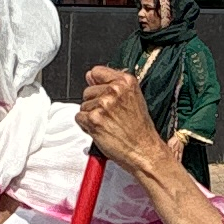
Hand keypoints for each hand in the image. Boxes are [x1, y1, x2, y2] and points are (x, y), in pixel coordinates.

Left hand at [79, 65, 169, 179]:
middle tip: (109, 116)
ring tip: (107, 124)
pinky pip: (79, 118)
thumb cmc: (140, 130)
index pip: (96, 71)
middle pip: (87, 91)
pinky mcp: (94, 119)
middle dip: (94, 103)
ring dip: (91, 116)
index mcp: (126, 82)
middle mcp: (115, 90)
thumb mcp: (134, 99)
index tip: (103, 94)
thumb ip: (113, 85)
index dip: (97, 84)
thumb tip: (91, 76)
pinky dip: (86, 126)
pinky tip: (101, 130)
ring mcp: (103, 104)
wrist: (143, 151)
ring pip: (83, 105)